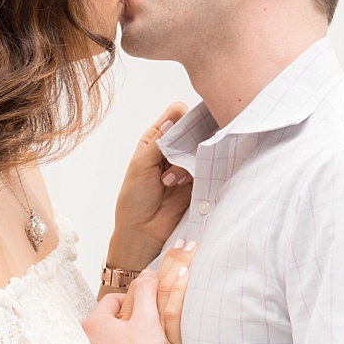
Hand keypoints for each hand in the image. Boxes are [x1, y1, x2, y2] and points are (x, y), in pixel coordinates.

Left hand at [83, 241, 198, 343]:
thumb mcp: (148, 320)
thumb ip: (146, 293)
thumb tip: (147, 275)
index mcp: (94, 323)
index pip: (113, 300)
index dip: (134, 303)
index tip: (147, 314)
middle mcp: (84, 341)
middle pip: (109, 322)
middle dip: (128, 325)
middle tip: (146, 335)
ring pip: (108, 342)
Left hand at [107, 103, 194, 273]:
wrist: (144, 233)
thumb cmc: (135, 199)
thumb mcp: (141, 164)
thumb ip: (160, 139)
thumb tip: (177, 110)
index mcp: (155, 140)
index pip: (175, 116)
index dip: (182, 117)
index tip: (183, 126)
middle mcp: (174, 150)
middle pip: (193, 130)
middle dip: (188, 140)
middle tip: (175, 157)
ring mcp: (189, 165)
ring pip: (201, 148)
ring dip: (188, 161)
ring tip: (170, 181)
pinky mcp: (201, 180)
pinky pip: (209, 167)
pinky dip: (200, 171)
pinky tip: (184, 184)